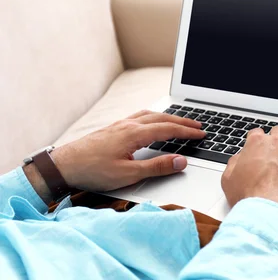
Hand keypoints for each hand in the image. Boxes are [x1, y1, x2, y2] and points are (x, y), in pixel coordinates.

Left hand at [27, 110, 204, 199]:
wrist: (63, 166)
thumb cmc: (92, 171)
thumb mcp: (128, 174)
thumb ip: (157, 167)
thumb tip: (181, 161)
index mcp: (134, 134)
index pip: (168, 129)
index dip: (187, 132)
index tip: (202, 134)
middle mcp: (128, 125)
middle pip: (162, 118)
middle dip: (182, 122)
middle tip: (198, 126)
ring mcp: (119, 124)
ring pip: (150, 114)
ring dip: (168, 117)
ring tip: (180, 121)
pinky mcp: (112, 128)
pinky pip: (139, 116)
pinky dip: (153, 116)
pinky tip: (152, 121)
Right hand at [221, 126, 277, 217]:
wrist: (270, 212)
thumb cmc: (249, 198)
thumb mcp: (228, 180)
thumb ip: (234, 163)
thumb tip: (239, 159)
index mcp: (257, 143)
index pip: (257, 133)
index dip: (257, 141)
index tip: (259, 148)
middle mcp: (277, 142)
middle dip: (277, 140)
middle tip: (276, 151)